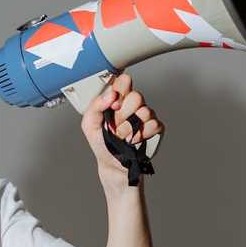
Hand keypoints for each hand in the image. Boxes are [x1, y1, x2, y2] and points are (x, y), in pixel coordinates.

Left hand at [80, 72, 163, 189]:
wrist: (112, 165)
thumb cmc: (102, 143)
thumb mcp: (89, 124)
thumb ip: (95, 105)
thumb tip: (110, 94)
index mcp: (118, 100)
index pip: (124, 82)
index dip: (120, 91)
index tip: (113, 104)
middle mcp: (133, 106)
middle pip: (137, 96)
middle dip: (123, 114)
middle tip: (115, 125)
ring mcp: (146, 117)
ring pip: (145, 111)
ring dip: (130, 128)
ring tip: (123, 136)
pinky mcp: (156, 129)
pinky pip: (154, 124)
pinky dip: (142, 135)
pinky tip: (134, 140)